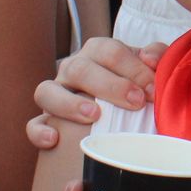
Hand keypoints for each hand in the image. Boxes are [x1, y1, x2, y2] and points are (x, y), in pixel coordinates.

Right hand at [25, 38, 164, 150]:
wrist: (119, 113)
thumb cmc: (135, 86)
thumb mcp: (148, 68)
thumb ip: (157, 57)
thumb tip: (152, 58)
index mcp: (98, 51)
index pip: (110, 50)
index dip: (133, 69)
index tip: (153, 91)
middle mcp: (72, 68)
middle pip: (81, 68)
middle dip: (110, 85)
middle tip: (135, 102)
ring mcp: (55, 93)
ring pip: (47, 91)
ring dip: (70, 103)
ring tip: (94, 115)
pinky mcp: (45, 120)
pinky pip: (33, 124)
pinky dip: (40, 131)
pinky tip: (54, 140)